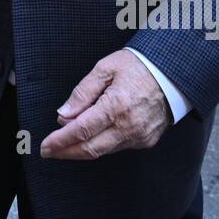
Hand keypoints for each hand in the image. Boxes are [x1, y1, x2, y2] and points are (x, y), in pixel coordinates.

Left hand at [40, 49, 169, 160]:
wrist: (172, 74)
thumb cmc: (138, 66)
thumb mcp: (105, 69)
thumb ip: (82, 92)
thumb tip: (63, 114)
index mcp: (116, 106)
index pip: (81, 130)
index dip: (60, 141)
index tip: (45, 146)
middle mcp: (128, 126)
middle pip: (90, 148)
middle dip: (66, 152)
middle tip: (49, 152)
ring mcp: (139, 136)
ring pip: (103, 150)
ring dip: (81, 150)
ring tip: (64, 143)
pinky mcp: (146, 141)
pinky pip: (117, 147)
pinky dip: (100, 144)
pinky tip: (90, 138)